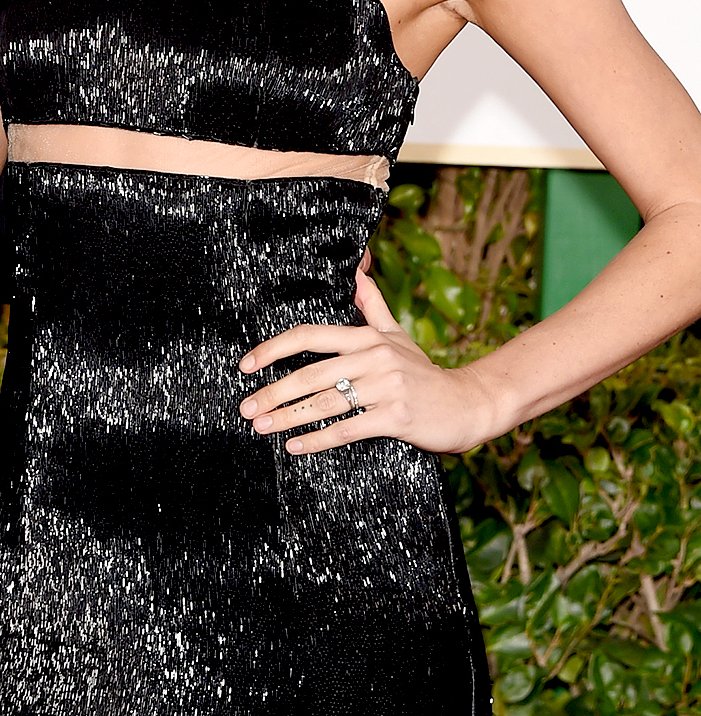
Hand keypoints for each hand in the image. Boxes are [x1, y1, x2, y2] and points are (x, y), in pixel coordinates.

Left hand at [237, 265, 502, 455]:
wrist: (469, 404)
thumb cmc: (425, 372)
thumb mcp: (398, 335)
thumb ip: (373, 306)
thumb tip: (358, 270)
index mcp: (368, 337)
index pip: (309, 336)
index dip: (273, 349)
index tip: (246, 365)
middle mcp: (375, 357)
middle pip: (311, 374)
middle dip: (273, 392)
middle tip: (246, 407)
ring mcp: (387, 387)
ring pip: (326, 403)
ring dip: (288, 417)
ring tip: (261, 427)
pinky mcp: (397, 417)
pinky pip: (348, 429)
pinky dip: (318, 440)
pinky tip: (295, 446)